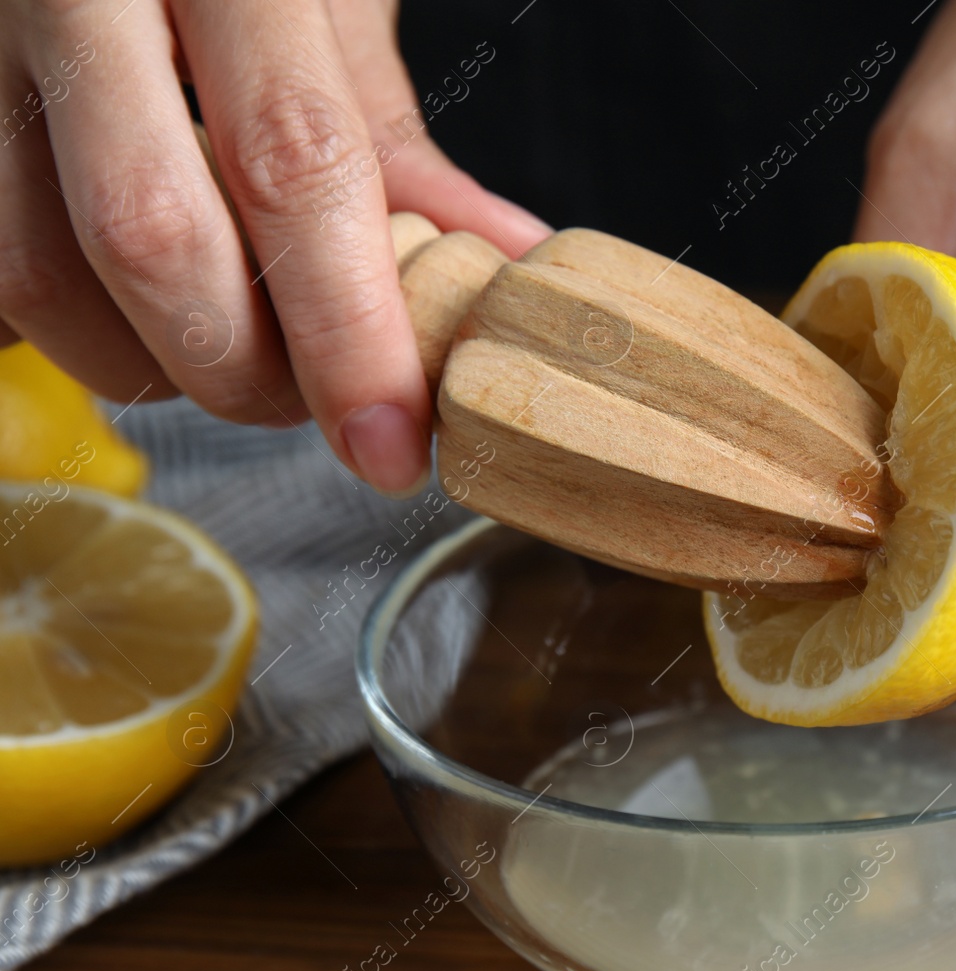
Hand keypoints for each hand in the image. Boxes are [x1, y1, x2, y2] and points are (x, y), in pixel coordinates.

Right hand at [0, 0, 548, 493]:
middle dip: (249, 373)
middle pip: (147, 241)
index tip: (392, 442)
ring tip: (234, 352)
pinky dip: (66, 318)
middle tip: (319, 407)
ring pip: (33, 273)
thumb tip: (496, 263)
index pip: (289, 166)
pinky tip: (132, 303)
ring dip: (150, 363)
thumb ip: (392, 130)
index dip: (349, 332)